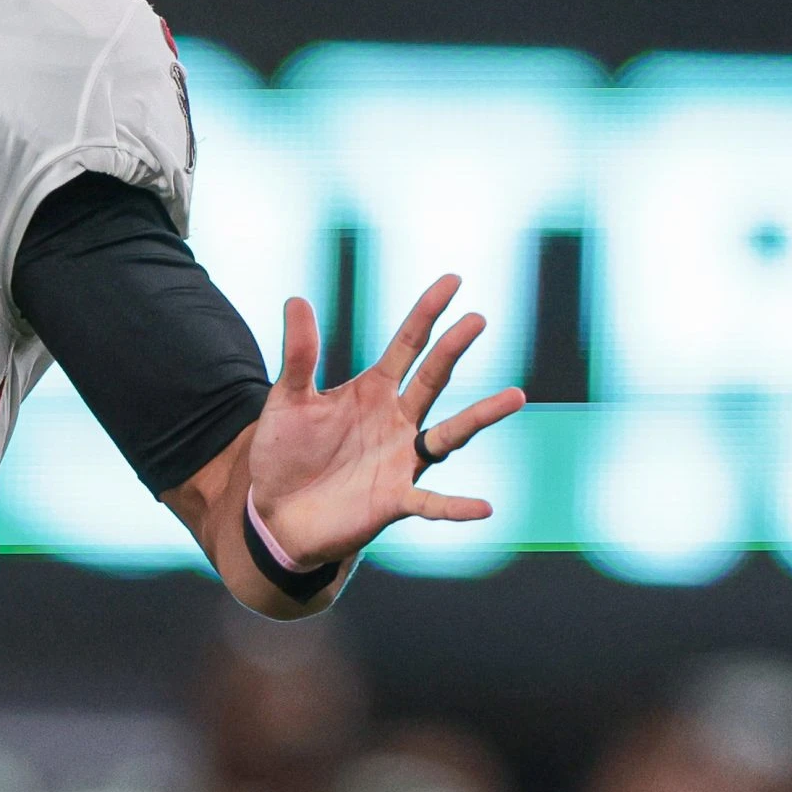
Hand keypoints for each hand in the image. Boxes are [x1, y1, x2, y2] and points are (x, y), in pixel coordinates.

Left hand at [246, 275, 526, 569]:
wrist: (276, 511)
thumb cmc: (286, 452)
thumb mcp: (288, 400)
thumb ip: (299, 355)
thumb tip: (296, 298)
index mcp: (373, 391)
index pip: (407, 344)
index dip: (427, 312)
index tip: (453, 280)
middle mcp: (396, 421)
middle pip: (432, 378)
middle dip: (452, 348)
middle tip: (478, 319)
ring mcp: (400, 460)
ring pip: (449, 435)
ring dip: (480, 417)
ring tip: (516, 396)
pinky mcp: (394, 501)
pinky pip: (432, 504)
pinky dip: (456, 507)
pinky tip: (484, 507)